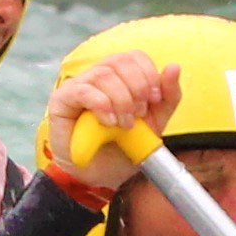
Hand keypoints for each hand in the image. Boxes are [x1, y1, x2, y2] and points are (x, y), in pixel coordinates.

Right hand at [37, 49, 177, 186]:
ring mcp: (78, 86)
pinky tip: (108, 122)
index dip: (148, 74)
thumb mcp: (155, 124)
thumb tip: (174, 67)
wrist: (101, 178)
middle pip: (120, 61)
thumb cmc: (124, 149)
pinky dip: (101, 104)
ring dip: (121, 100)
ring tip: (124, 125)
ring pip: (103, 75)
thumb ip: (168, 97)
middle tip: (139, 115)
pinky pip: (82, 90)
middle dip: (137, 88)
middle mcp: (98, 76)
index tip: (153, 100)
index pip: (134, 56)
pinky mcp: (61, 100)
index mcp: (120, 77)